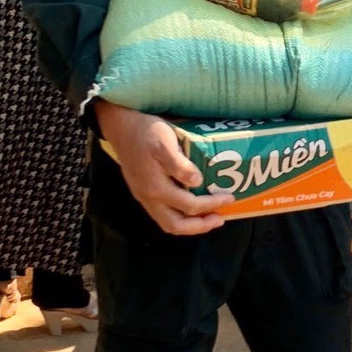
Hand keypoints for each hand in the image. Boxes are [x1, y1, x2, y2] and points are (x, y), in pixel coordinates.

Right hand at [93, 99, 231, 234]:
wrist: (121, 126)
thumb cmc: (147, 132)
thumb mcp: (165, 143)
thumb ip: (178, 165)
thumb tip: (197, 182)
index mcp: (156, 188)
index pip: (188, 206)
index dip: (210, 205)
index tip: (229, 197)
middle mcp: (148, 197)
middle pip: (175, 225)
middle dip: (199, 226)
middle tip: (220, 218)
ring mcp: (143, 197)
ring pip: (167, 223)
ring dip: (189, 225)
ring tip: (208, 218)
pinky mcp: (142, 192)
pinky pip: (162, 214)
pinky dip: (179, 216)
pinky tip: (189, 208)